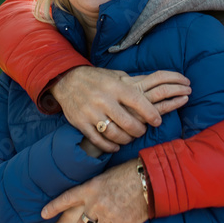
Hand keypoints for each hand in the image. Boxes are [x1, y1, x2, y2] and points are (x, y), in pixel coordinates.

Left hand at [41, 159, 148, 222]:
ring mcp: (108, 215)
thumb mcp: (105, 177)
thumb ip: (94, 190)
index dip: (53, 207)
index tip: (42, 214)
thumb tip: (89, 203)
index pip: (66, 199)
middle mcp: (96, 203)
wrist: (149, 179)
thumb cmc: (129, 174)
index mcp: (90, 188)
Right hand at [53, 67, 190, 152]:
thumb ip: (132, 84)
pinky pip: (99, 140)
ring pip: (115, 134)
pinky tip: (116, 145)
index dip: (151, 114)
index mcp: (114, 87)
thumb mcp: (115, 76)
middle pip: (128, 123)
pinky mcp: (81, 123)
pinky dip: (110, 146)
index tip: (157, 121)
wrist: (66, 80)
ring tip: (129, 137)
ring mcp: (91, 113)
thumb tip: (156, 89)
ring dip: (126, 139)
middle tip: (142, 130)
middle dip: (139, 130)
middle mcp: (103, 100)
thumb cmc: (96, 78)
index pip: (138, 102)